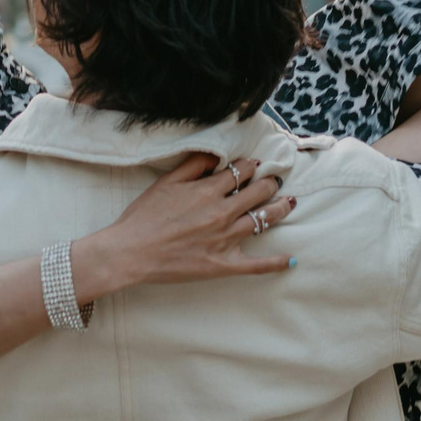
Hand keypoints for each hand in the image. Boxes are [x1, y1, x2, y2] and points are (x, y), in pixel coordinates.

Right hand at [88, 152, 295, 290]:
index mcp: (207, 191)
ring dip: (280, 209)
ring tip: (290, 202)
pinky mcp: (223, 265)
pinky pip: (256, 265)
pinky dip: (275, 263)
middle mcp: (221, 213)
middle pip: (258, 193)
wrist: (131, 252)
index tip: (255, 164)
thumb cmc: (144, 216)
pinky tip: (290, 260)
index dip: (250, 166)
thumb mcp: (166, 182)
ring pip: (263, 221)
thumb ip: (193, 165)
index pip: (240, 172)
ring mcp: (225, 240)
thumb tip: (215, 155)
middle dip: (270, 183)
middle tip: (275, 181)